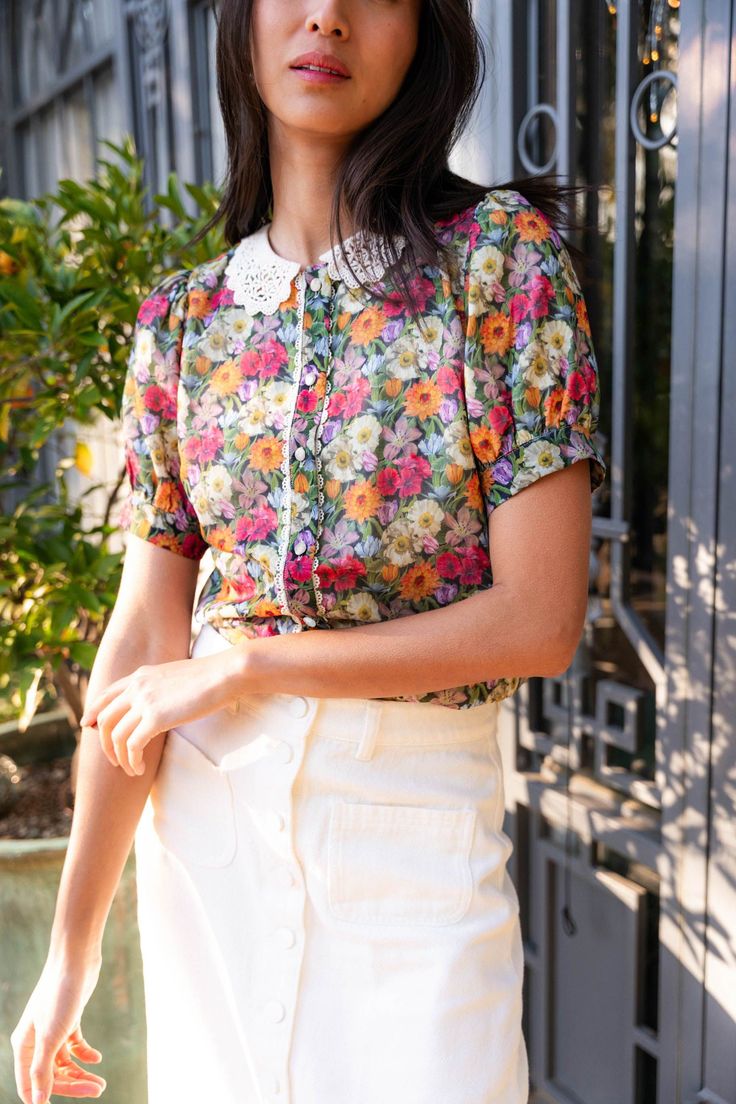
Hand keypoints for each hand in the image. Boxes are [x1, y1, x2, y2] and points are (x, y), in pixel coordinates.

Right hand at [11, 953, 104, 1102]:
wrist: (76, 960)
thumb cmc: (59, 996)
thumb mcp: (50, 1037)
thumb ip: (42, 1071)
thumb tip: (37, 1102)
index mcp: (24, 1046)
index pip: (29, 1084)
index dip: (44, 1098)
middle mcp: (36, 1040)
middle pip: (51, 1075)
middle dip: (73, 1085)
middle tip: (98, 1089)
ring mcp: (53, 1029)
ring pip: (64, 1062)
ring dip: (81, 1073)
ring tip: (101, 1083)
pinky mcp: (69, 1019)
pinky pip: (74, 1046)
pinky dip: (85, 1054)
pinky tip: (96, 1058)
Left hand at [79, 650, 242, 775]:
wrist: (225, 673)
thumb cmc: (210, 677)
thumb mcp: (175, 676)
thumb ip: (159, 687)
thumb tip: (157, 704)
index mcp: (140, 675)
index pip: (105, 695)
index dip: (93, 712)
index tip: (89, 727)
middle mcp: (137, 687)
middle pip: (104, 719)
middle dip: (104, 744)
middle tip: (114, 761)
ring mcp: (144, 702)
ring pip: (115, 736)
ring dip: (120, 758)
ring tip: (131, 769)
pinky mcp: (155, 718)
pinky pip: (132, 746)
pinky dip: (132, 761)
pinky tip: (140, 769)